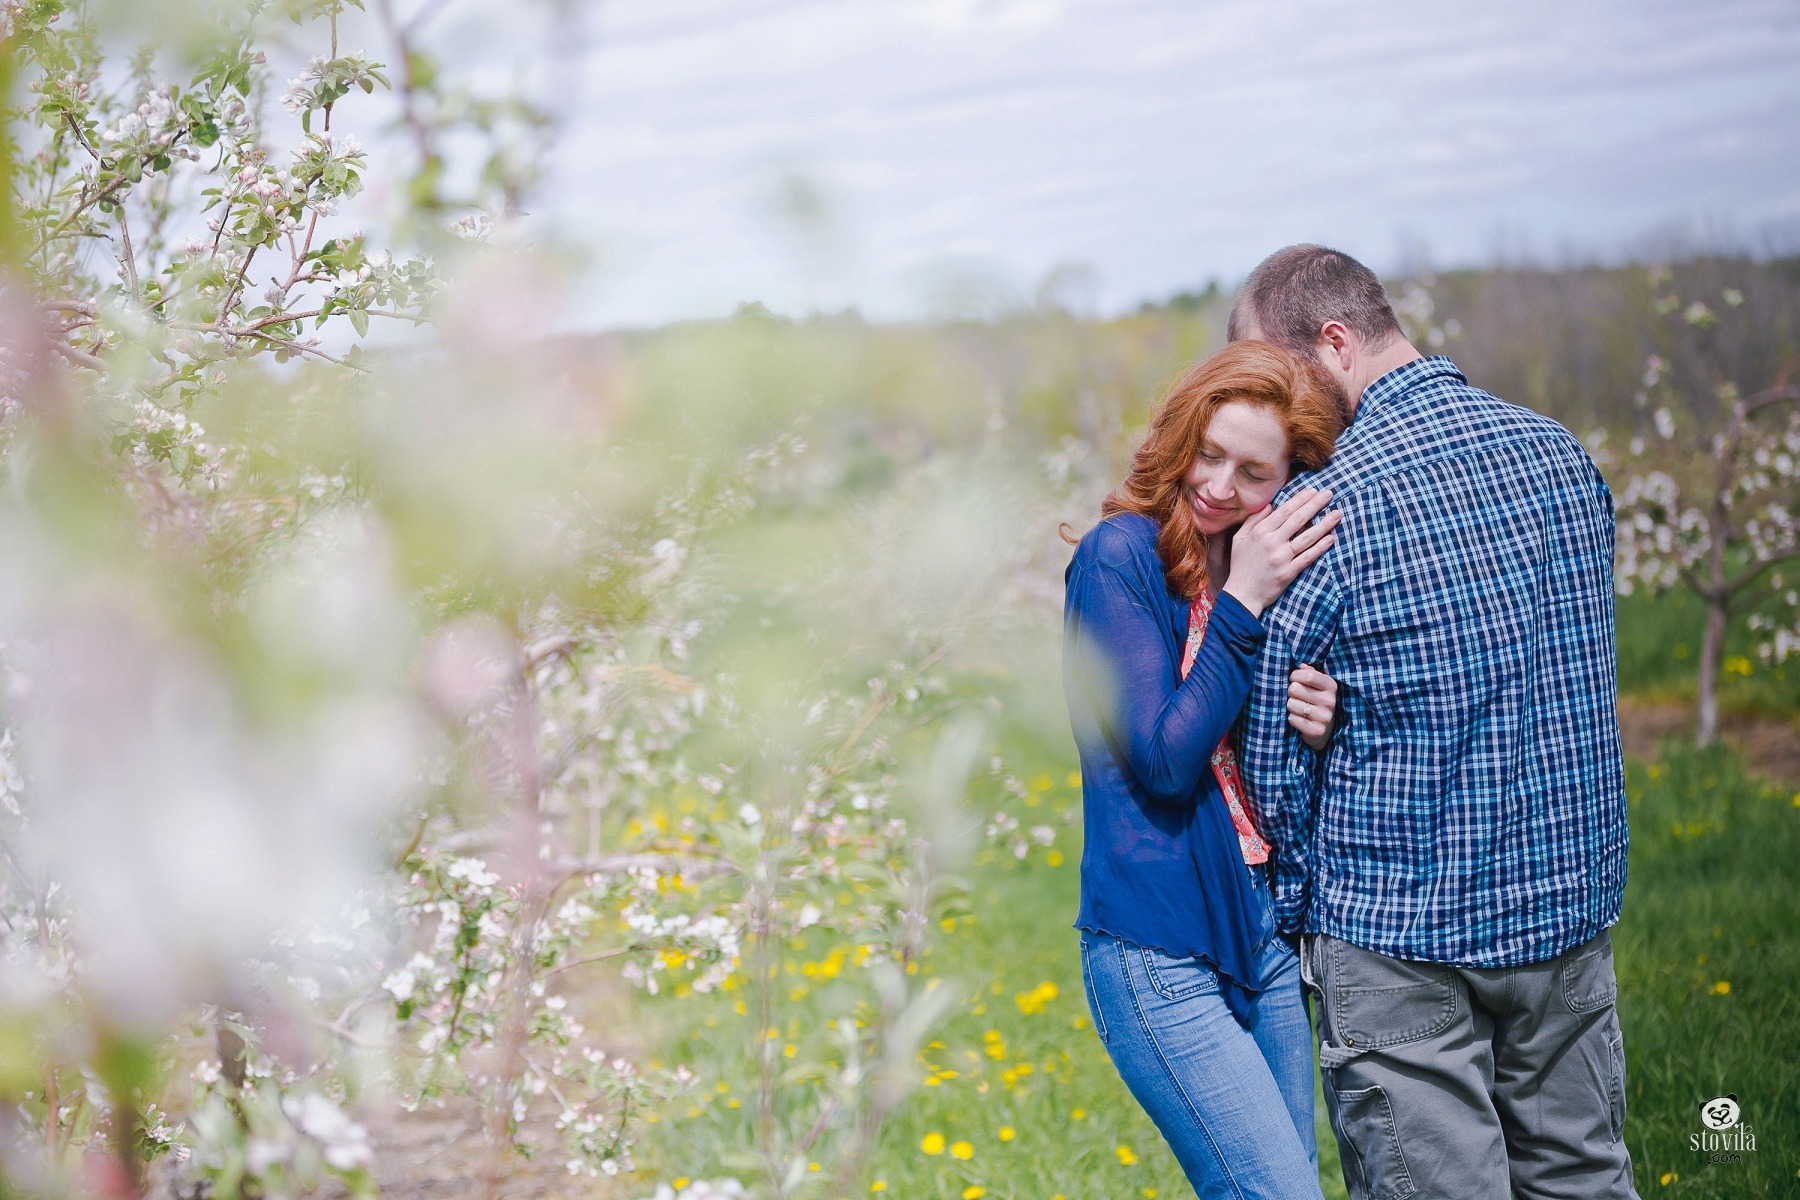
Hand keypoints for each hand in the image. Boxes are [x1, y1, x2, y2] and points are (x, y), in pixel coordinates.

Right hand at [1221, 487, 1340, 616]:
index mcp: (1260, 532)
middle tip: (1329, 494)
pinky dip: (1320, 547)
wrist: (1242, 594)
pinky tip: (1331, 538)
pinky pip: (1308, 557)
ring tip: (1337, 514)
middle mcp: (1271, 542)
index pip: (1284, 511)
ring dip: (1324, 524)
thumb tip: (1270, 505)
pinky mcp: (1288, 572)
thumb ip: (1253, 521)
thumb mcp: (1239, 539)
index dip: (1300, 499)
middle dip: (1315, 504)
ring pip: (1307, 537)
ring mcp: (1281, 558)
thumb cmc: (1240, 565)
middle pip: (1298, 519)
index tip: (1313, 491)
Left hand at [1287, 664, 1337, 751]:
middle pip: (1294, 689)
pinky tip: (1300, 718)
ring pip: (1291, 704)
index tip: (1294, 679)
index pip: (1307, 675)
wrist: (1325, 728)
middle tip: (1297, 696)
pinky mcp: (1317, 730)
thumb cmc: (1316, 700)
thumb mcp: (1317, 685)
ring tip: (1299, 707)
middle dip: (1291, 691)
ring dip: (1291, 706)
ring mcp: (1324, 717)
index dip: (1294, 675)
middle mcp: (1329, 701)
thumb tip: (1301, 665)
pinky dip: (1292, 718)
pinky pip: (1292, 719)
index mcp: (1331, 685)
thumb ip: (1310, 672)